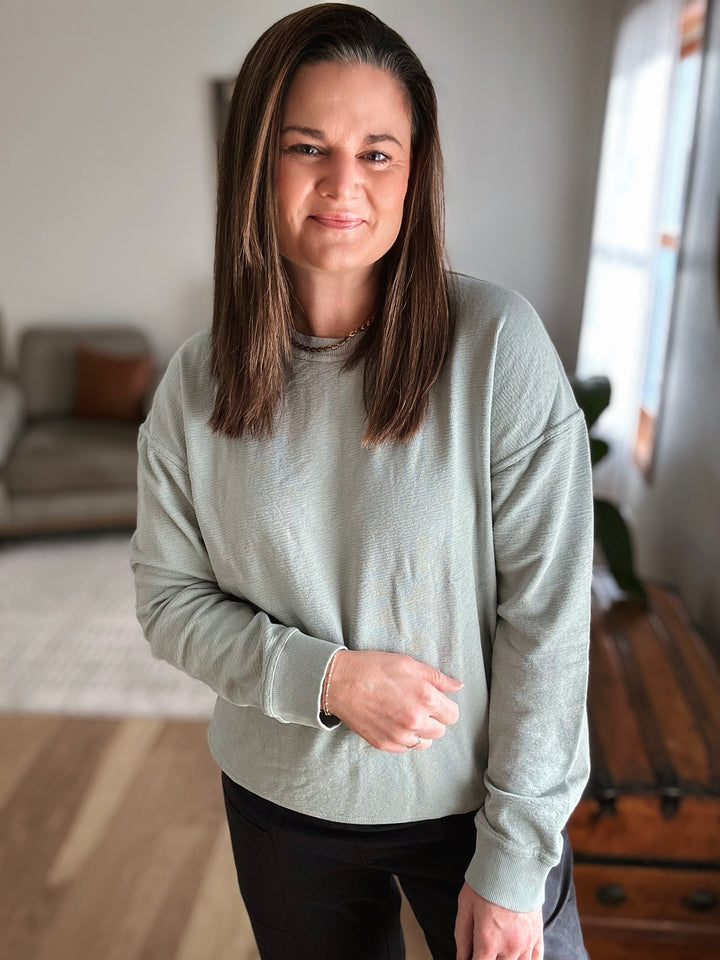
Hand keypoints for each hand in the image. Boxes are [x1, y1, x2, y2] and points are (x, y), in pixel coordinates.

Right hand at [326, 650, 461, 752]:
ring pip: (425, 742)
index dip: (444, 706)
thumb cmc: (374, 668)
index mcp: (425, 699)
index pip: (452, 715)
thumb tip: (458, 686)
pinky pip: (406, 748)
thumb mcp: (409, 664)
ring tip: (404, 714)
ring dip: (420, 731)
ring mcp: (400, 736)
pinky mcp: (385, 744)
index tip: (434, 700)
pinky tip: (393, 722)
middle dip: (433, 718)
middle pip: (440, 730)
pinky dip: (404, 738)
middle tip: (416, 704)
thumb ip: (438, 678)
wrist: (340, 682)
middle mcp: (415, 721)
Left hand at [454, 883, 542, 959]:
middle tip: (483, 948)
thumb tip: (460, 957)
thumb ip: (462, 936)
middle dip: (489, 959)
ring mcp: (526, 943)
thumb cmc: (487, 881)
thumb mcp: (465, 906)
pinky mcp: (537, 935)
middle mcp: (509, 946)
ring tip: (498, 951)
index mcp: (487, 940)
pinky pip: (536, 959)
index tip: (472, 957)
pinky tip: (518, 958)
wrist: (513, 862)